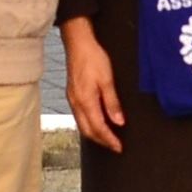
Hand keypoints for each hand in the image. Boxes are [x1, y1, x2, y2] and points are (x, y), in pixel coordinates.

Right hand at [63, 18, 124, 151]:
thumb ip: (112, 103)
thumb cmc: (93, 58)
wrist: (78, 44)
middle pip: (88, 131)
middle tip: (115, 147)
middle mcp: (76, 104)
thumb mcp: (107, 80)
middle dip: (102, 141)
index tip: (119, 147)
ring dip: (95, 135)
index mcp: (86, 101)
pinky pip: (80, 117)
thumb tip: (119, 122)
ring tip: (108, 138)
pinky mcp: (72, 95)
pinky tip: (97, 123)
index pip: (98, 128)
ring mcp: (72, 100)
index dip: (109, 140)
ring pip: (82, 125)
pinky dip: (89, 125)